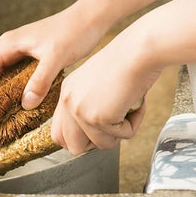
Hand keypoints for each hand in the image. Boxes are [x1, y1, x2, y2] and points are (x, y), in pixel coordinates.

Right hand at [0, 7, 106, 108]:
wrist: (89, 18)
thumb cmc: (73, 32)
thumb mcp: (56, 58)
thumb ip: (40, 81)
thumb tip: (26, 104)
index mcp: (7, 46)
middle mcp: (8, 49)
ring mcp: (17, 53)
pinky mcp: (27, 58)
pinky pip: (10, 78)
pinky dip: (8, 92)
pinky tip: (16, 104)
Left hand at [51, 27, 161, 154]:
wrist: (138, 50)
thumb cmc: (126, 62)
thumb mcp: (97, 84)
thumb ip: (88, 107)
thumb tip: (93, 136)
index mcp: (66, 93)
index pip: (58, 133)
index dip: (77, 141)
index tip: (96, 135)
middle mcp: (68, 103)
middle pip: (73, 147)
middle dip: (96, 144)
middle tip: (113, 127)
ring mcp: (79, 111)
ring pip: (100, 145)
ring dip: (119, 132)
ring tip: (128, 109)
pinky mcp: (96, 117)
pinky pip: (121, 136)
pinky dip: (133, 124)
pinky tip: (135, 103)